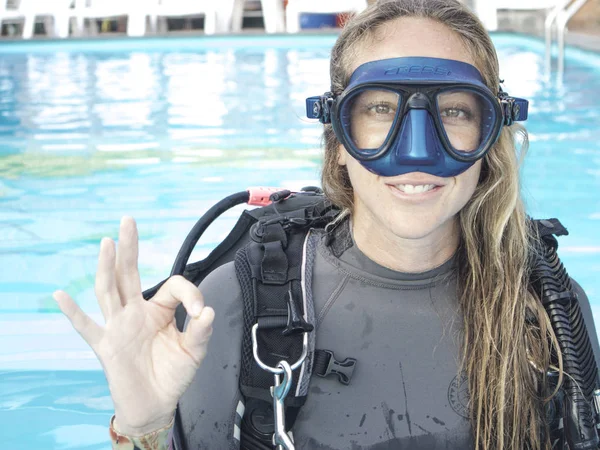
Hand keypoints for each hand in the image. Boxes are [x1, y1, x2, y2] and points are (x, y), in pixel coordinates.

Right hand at [53, 217, 214, 435]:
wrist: (155, 404)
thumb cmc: (173, 374)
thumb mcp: (193, 352)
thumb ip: (200, 332)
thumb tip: (207, 311)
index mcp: (158, 310)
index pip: (173, 287)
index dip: (191, 295)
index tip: (201, 314)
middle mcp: (135, 312)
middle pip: (129, 274)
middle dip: (129, 247)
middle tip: (128, 220)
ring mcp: (118, 327)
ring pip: (109, 291)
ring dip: (107, 267)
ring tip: (107, 243)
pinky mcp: (106, 346)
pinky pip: (86, 327)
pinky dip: (72, 313)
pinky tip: (60, 295)